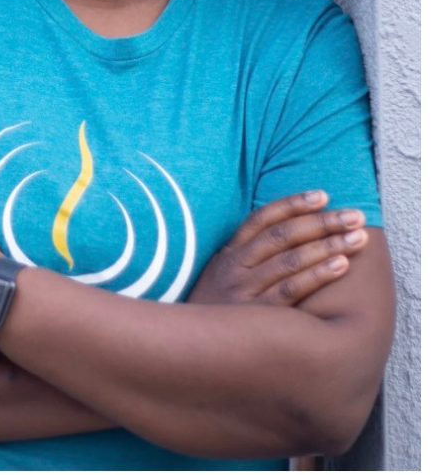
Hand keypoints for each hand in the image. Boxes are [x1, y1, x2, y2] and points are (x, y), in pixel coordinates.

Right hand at [188, 190, 367, 305]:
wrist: (188, 351)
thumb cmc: (213, 315)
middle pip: (283, 235)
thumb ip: (243, 259)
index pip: (262, 219)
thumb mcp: (218, 279)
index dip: (293, 204)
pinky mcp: (257, 316)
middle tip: (355, 215)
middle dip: (322, 222)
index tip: (323, 195)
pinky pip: (292, 290)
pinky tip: (341, 265)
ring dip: (328, 245)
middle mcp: (235, 268)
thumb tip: (284, 239)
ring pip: (291, 260)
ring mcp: (245, 291)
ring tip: (358, 237)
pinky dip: (318, 275)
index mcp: (227, 254)